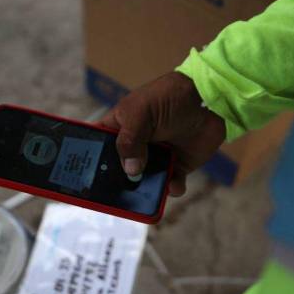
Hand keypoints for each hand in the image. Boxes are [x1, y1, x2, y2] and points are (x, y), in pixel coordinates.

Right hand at [99, 71, 224, 195]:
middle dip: (117, 182)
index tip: (84, 176)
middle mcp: (135, 145)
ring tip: (146, 196)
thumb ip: (130, 140)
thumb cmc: (170, 97)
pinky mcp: (177, 165)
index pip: (98, 145)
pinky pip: (170, 184)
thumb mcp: (141, 112)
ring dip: (145, 190)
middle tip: (114, 195)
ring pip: (143, 181)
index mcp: (120, 127)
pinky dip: (171, 188)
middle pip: (118, 170)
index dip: (90, 160)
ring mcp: (156, 156)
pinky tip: (173, 185)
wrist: (209, 100)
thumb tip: (131, 171)